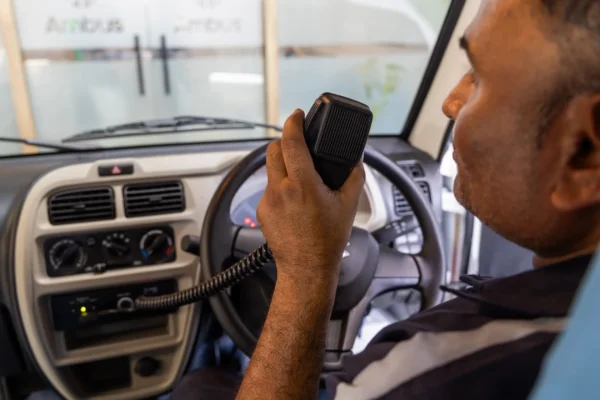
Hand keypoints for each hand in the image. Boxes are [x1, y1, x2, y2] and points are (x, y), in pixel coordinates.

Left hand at [257, 109, 365, 281]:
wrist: (307, 268)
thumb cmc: (327, 241)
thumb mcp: (348, 204)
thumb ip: (354, 175)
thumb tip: (355, 159)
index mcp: (302, 184)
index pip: (290, 142)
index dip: (293, 123)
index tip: (297, 115)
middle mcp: (280, 190)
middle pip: (273, 150)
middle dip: (284, 141)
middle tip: (297, 143)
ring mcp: (267, 201)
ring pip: (270, 170)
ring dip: (282, 166)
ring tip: (299, 178)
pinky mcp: (261, 211)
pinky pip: (268, 189)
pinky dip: (279, 187)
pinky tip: (293, 201)